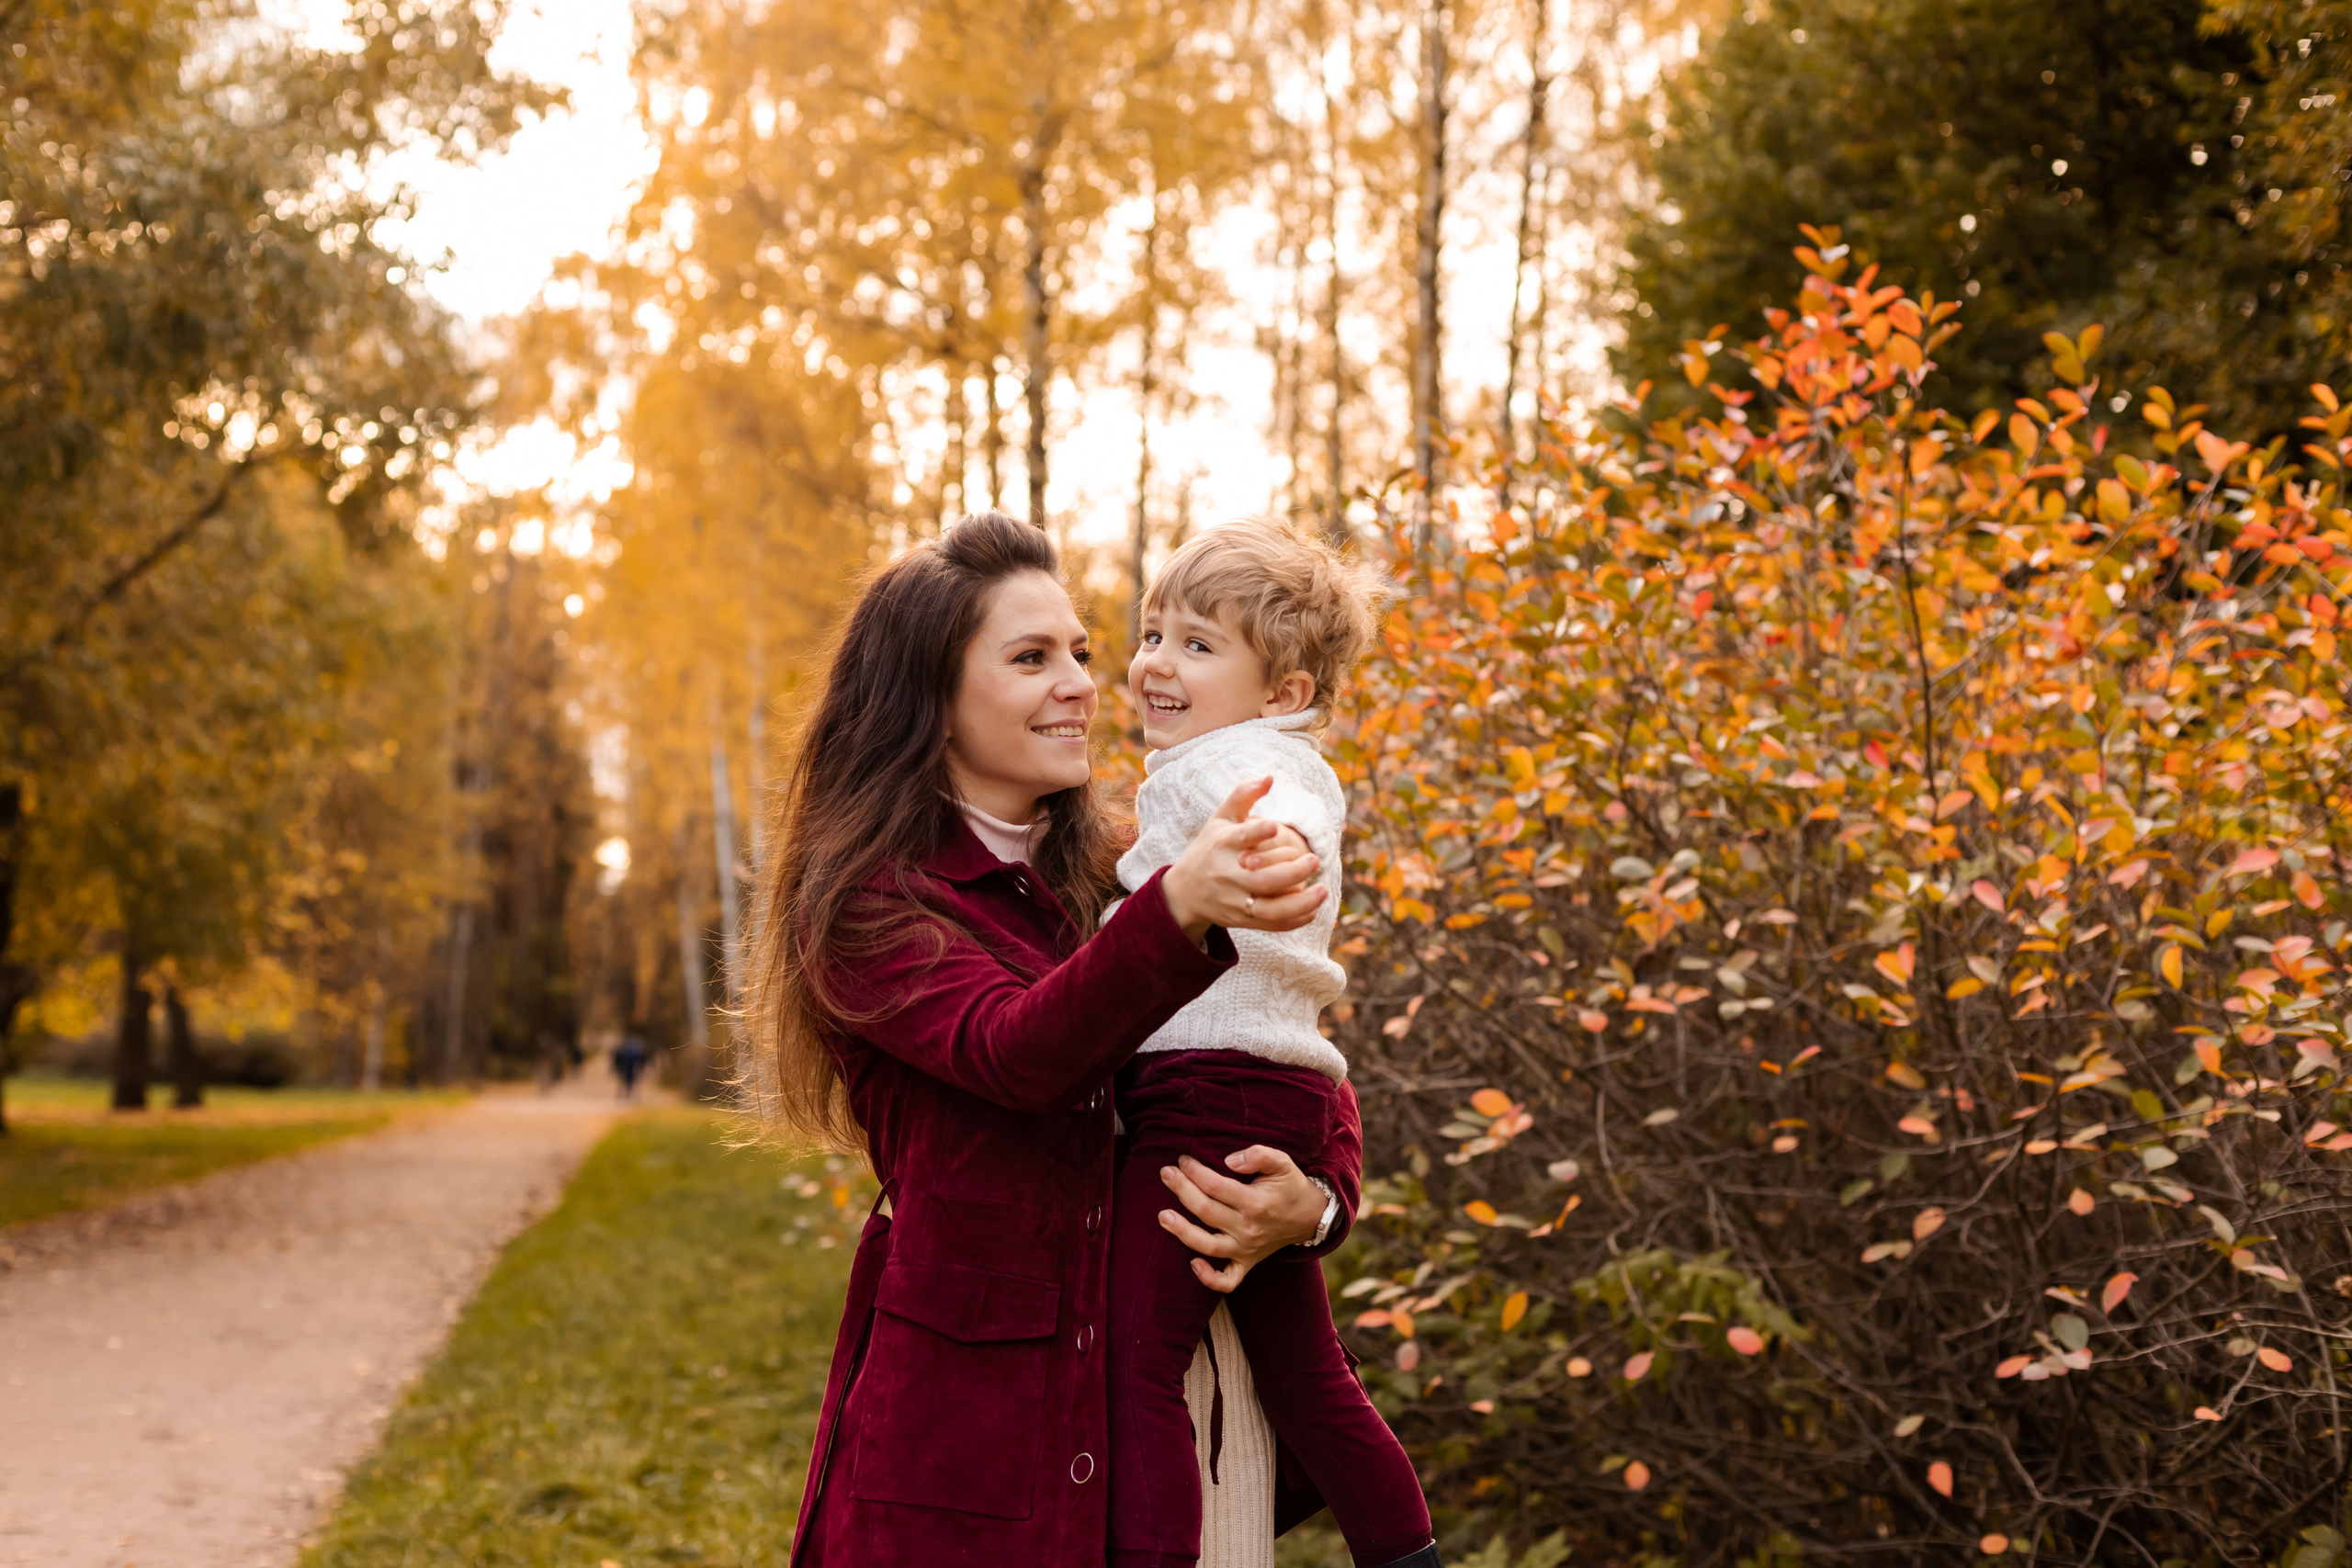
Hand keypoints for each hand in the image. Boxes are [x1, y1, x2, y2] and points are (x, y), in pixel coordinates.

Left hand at [1156, 1144, 1329, 1293]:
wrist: (1309, 1216)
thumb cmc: (1290, 1186)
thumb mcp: (1282, 1162)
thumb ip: (1259, 1155)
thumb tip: (1229, 1160)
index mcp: (1255, 1202)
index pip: (1215, 1186)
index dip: (1195, 1172)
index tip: (1183, 1160)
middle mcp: (1248, 1228)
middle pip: (1206, 1211)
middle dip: (1181, 1190)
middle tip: (1166, 1173)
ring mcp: (1246, 1249)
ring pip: (1208, 1245)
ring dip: (1182, 1232)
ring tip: (1163, 1216)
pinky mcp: (1246, 1263)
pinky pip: (1227, 1280)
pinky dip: (1209, 1278)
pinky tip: (1192, 1263)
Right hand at [1160, 778, 1325, 943]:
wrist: (1184, 892)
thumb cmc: (1209, 848)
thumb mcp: (1220, 819)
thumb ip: (1243, 795)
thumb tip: (1270, 776)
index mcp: (1223, 844)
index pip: (1240, 838)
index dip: (1256, 832)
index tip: (1274, 826)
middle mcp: (1228, 874)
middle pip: (1261, 879)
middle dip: (1291, 871)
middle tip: (1314, 859)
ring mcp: (1235, 900)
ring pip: (1268, 909)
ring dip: (1299, 903)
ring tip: (1323, 890)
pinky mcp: (1242, 920)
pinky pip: (1271, 924)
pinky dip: (1294, 919)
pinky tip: (1313, 909)